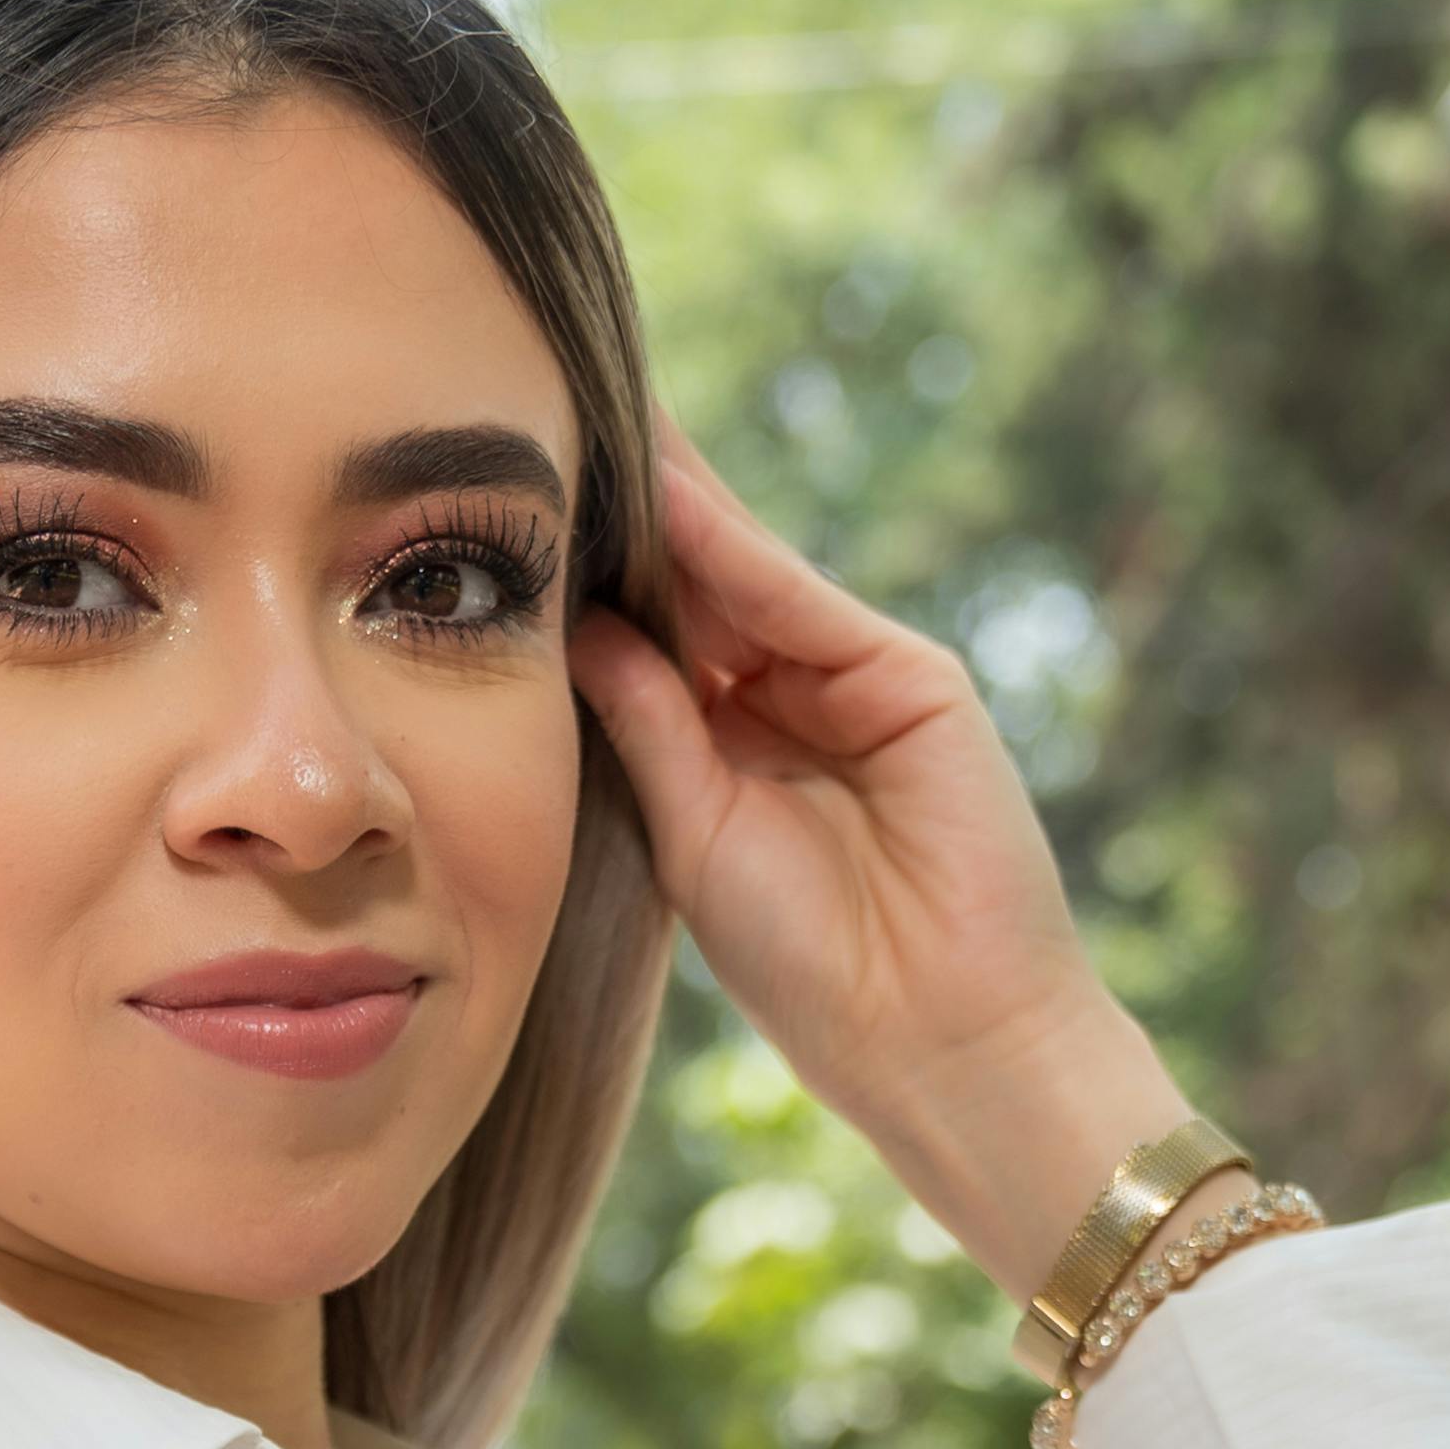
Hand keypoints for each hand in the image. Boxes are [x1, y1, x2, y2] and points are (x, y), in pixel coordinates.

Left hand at [571, 426, 1182, 1300]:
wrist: (935, 1038)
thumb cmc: (814, 969)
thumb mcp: (694, 834)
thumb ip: (648, 723)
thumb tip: (579, 624)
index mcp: (734, 750)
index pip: (656, 637)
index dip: (594, 577)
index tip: (514, 509)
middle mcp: (792, 702)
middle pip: (700, 585)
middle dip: (629, 511)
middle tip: (545, 410)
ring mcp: (856, 682)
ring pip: (746, 576)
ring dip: (672, 501)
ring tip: (590, 416)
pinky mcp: (911, 679)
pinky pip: (802, 602)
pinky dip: (736, 550)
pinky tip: (669, 495)